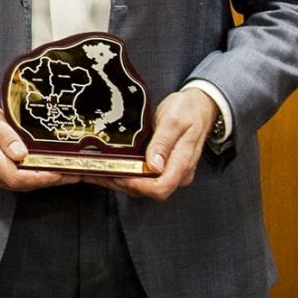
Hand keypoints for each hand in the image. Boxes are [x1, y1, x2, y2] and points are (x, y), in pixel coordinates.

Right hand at [0, 89, 66, 191]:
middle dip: (49, 180)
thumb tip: (22, 154)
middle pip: (19, 184)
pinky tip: (42, 169)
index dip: (42, 177)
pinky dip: (29, 177)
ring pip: (15, 184)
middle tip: (74, 172)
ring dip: (41, 180)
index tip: (63, 171)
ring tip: (65, 170)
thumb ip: (4, 133)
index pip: (16, 175)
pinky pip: (9, 180)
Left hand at [93, 89, 217, 200]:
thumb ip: (163, 142)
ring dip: (120, 182)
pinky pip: (144, 178)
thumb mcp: (173, 119)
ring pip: (144, 187)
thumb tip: (154, 165)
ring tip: (98, 170)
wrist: (200, 106)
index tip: (117, 174)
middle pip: (149, 191)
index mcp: (183, 163)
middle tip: (98, 172)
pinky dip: (126, 175)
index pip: (160, 187)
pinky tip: (111, 166)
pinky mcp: (165, 168)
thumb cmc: (188, 110)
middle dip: (122, 184)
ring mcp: (172, 172)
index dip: (136, 185)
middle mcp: (179, 173)